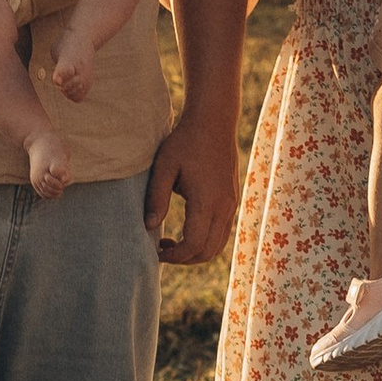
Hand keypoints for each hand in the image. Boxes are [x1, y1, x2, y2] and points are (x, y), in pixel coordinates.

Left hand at [145, 102, 239, 265]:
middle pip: (208, 251)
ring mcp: (231, 204)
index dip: (175, 256)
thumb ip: (156, 197)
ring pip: (218, 245)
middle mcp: (224, 207)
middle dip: (184, 259)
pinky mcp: (232, 201)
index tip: (156, 251)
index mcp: (207, 201)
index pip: (194, 244)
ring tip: (172, 243)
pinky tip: (186, 230)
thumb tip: (149, 227)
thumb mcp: (164, 166)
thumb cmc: (185, 141)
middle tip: (162, 251)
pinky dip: (205, 241)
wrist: (214, 121)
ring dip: (196, 252)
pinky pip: (222, 233)